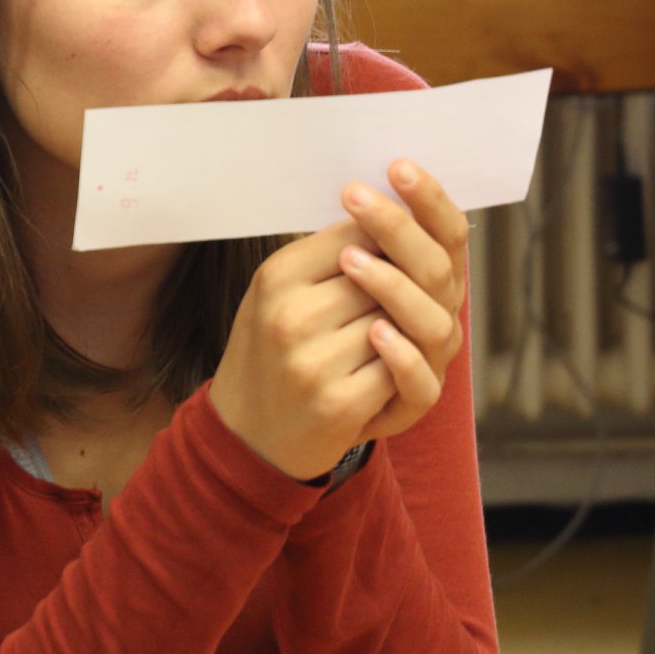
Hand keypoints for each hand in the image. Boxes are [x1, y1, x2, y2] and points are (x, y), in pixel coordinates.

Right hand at [209, 217, 398, 480]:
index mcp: (277, 276)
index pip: (357, 234)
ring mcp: (314, 362)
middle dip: (403, 285)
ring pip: (398, 321)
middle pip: (384, 276)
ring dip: (406, 327)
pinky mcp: (339, 404)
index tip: (400, 246)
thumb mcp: (281, 291)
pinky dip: (404, 366)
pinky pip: (400, 369)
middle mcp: (291, 316)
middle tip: (398, 299)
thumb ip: (327, 255)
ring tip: (389, 335)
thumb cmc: (273, 351)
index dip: (390, 236)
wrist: (248, 434)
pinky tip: (384, 369)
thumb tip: (388, 219)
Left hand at [334, 159, 467, 443]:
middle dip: (398, 228)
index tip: (395, 166)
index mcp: (428, 276)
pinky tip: (374, 332)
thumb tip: (353, 184)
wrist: (279, 418)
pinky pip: (419, 381)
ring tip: (350, 260)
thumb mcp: (326, 281)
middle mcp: (437, 313)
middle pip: (438, 267)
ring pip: (432, 321)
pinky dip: (401, 355)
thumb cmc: (310, 333)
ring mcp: (428, 361)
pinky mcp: (409, 405)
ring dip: (393, 285)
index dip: (428, 199)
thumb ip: (351, 241)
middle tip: (356, 197)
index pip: (445, 230)